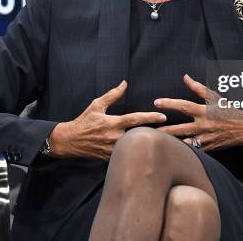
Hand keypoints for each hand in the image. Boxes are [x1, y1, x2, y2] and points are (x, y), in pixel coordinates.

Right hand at [48, 81, 166, 160]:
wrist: (70, 141)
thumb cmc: (84, 121)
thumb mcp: (97, 105)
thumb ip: (112, 95)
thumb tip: (124, 84)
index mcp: (113, 123)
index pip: (135, 119)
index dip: (150, 117)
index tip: (164, 117)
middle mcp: (115, 137)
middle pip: (140, 135)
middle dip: (155, 134)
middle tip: (172, 132)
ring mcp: (113, 150)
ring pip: (135, 147)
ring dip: (147, 145)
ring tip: (163, 143)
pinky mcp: (110, 159)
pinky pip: (126, 156)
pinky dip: (135, 153)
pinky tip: (147, 154)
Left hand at [156, 74, 242, 151]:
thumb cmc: (229, 110)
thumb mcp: (216, 97)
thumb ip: (198, 88)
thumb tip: (185, 77)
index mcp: (205, 111)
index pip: (184, 106)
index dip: (170, 103)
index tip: (156, 102)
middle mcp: (204, 126)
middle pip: (180, 129)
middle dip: (164, 130)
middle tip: (149, 129)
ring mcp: (205, 139)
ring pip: (184, 143)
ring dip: (171, 142)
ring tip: (157, 142)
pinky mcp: (208, 148)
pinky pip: (193, 151)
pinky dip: (182, 151)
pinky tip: (171, 150)